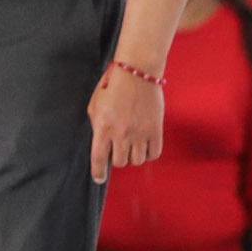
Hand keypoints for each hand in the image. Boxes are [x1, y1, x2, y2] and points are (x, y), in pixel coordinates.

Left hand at [87, 67, 163, 182]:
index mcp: (103, 127)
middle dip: (117, 158)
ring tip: (132, 145)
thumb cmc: (113, 85)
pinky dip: (149, 154)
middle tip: (118, 148)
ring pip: (137, 161)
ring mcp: (140, 132)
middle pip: (120, 162)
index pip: (98, 159)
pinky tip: (145, 147)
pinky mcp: (156, 129)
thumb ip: (96, 126)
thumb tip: (101, 143)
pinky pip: (154, 153)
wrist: (137, 71)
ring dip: (133, 156)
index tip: (99, 179)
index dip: (98, 173)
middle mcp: (121, 133)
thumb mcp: (95, 105)